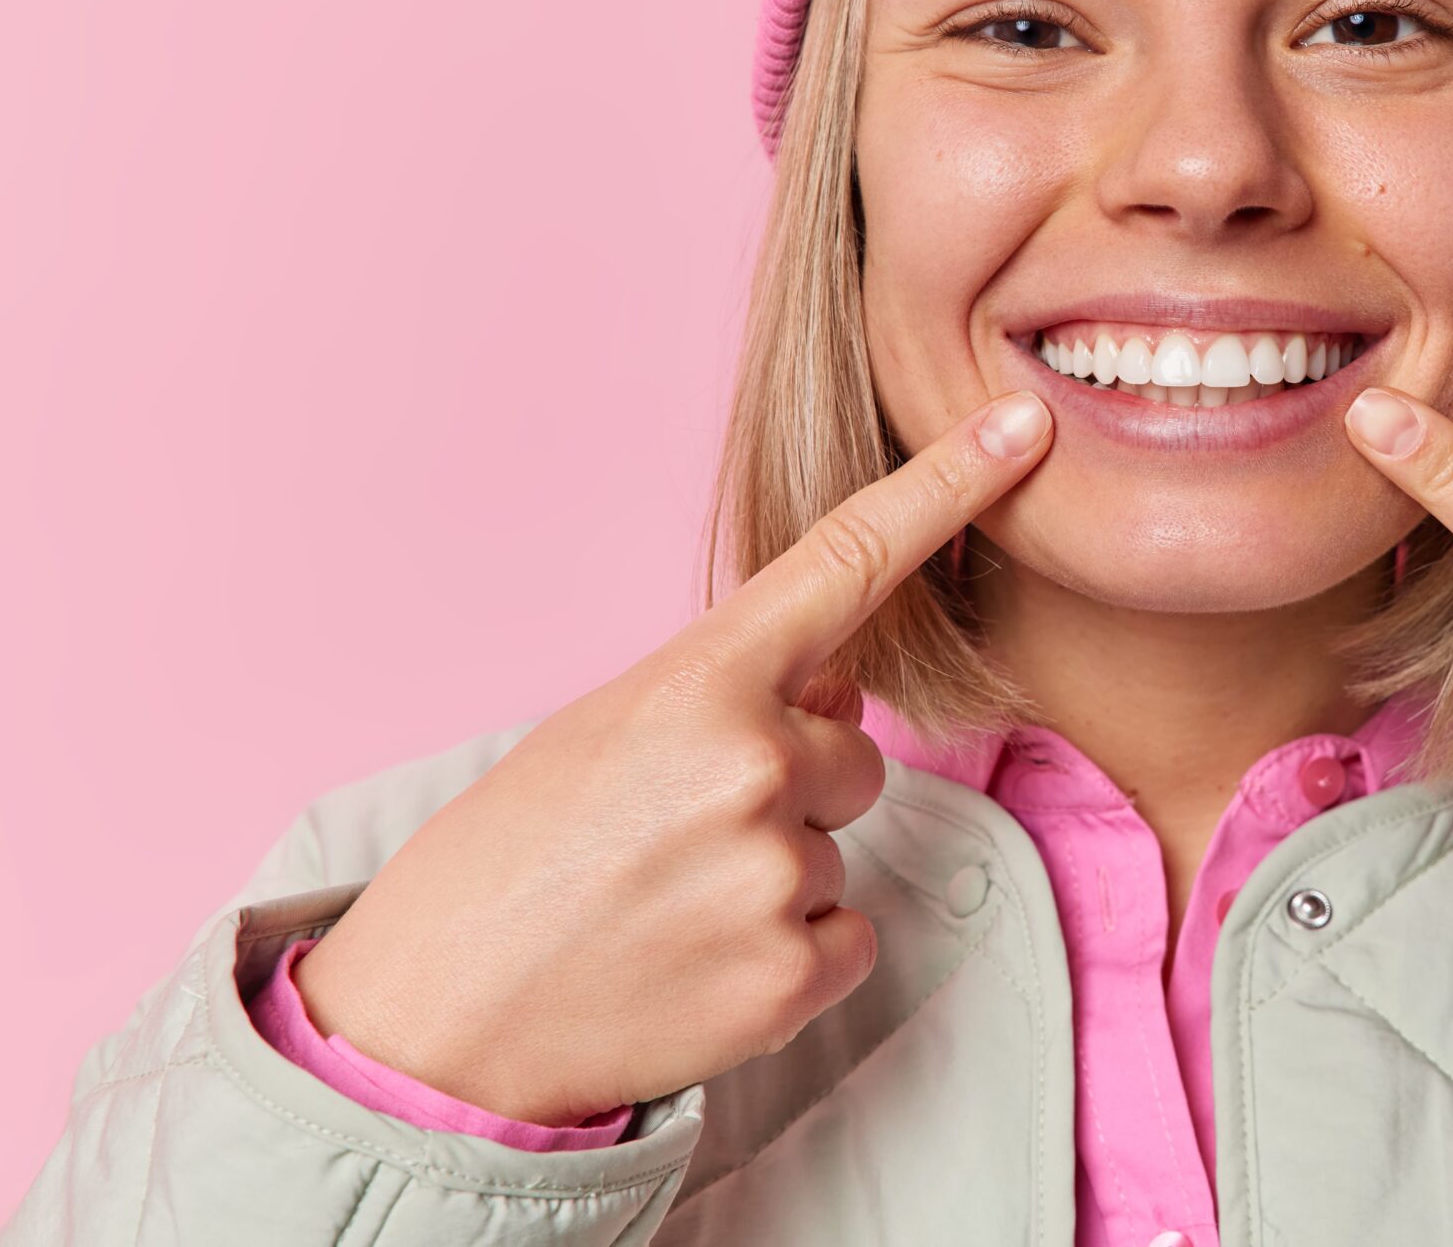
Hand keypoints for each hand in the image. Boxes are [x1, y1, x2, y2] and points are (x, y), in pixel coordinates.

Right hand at [290, 389, 1054, 1126]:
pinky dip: (787, 951)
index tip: (1022, 423)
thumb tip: (836, 688)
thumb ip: (733, 692)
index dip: (948, 484)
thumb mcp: (606, 730)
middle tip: (669, 834)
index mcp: (697, 680)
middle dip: (786, 783)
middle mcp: (754, 763)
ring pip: (841, 843)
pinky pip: (848, 932)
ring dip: (774, 870)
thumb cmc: (506, 862)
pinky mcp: (792, 972)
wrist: (430, 1027)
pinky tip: (694, 962)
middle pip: (851, 748)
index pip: (849, 557)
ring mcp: (777, 870)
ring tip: (663, 903)